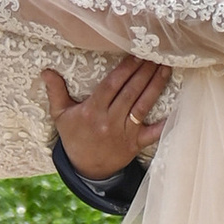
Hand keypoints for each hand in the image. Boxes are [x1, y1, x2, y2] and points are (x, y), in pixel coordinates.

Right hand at [41, 56, 170, 180]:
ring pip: (143, 105)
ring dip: (155, 86)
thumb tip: (46, 71)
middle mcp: (110, 120)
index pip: (112, 85)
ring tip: (165, 68)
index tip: (137, 54)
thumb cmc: (74, 137)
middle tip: (156, 54)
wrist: (85, 169)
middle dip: (144, 71)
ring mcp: (125, 133)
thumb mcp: (60, 115)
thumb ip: (56, 92)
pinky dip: (165, 123)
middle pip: (130, 91)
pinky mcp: (136, 144)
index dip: (126, 69)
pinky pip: (153, 133)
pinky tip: (177, 109)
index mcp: (93, 111)